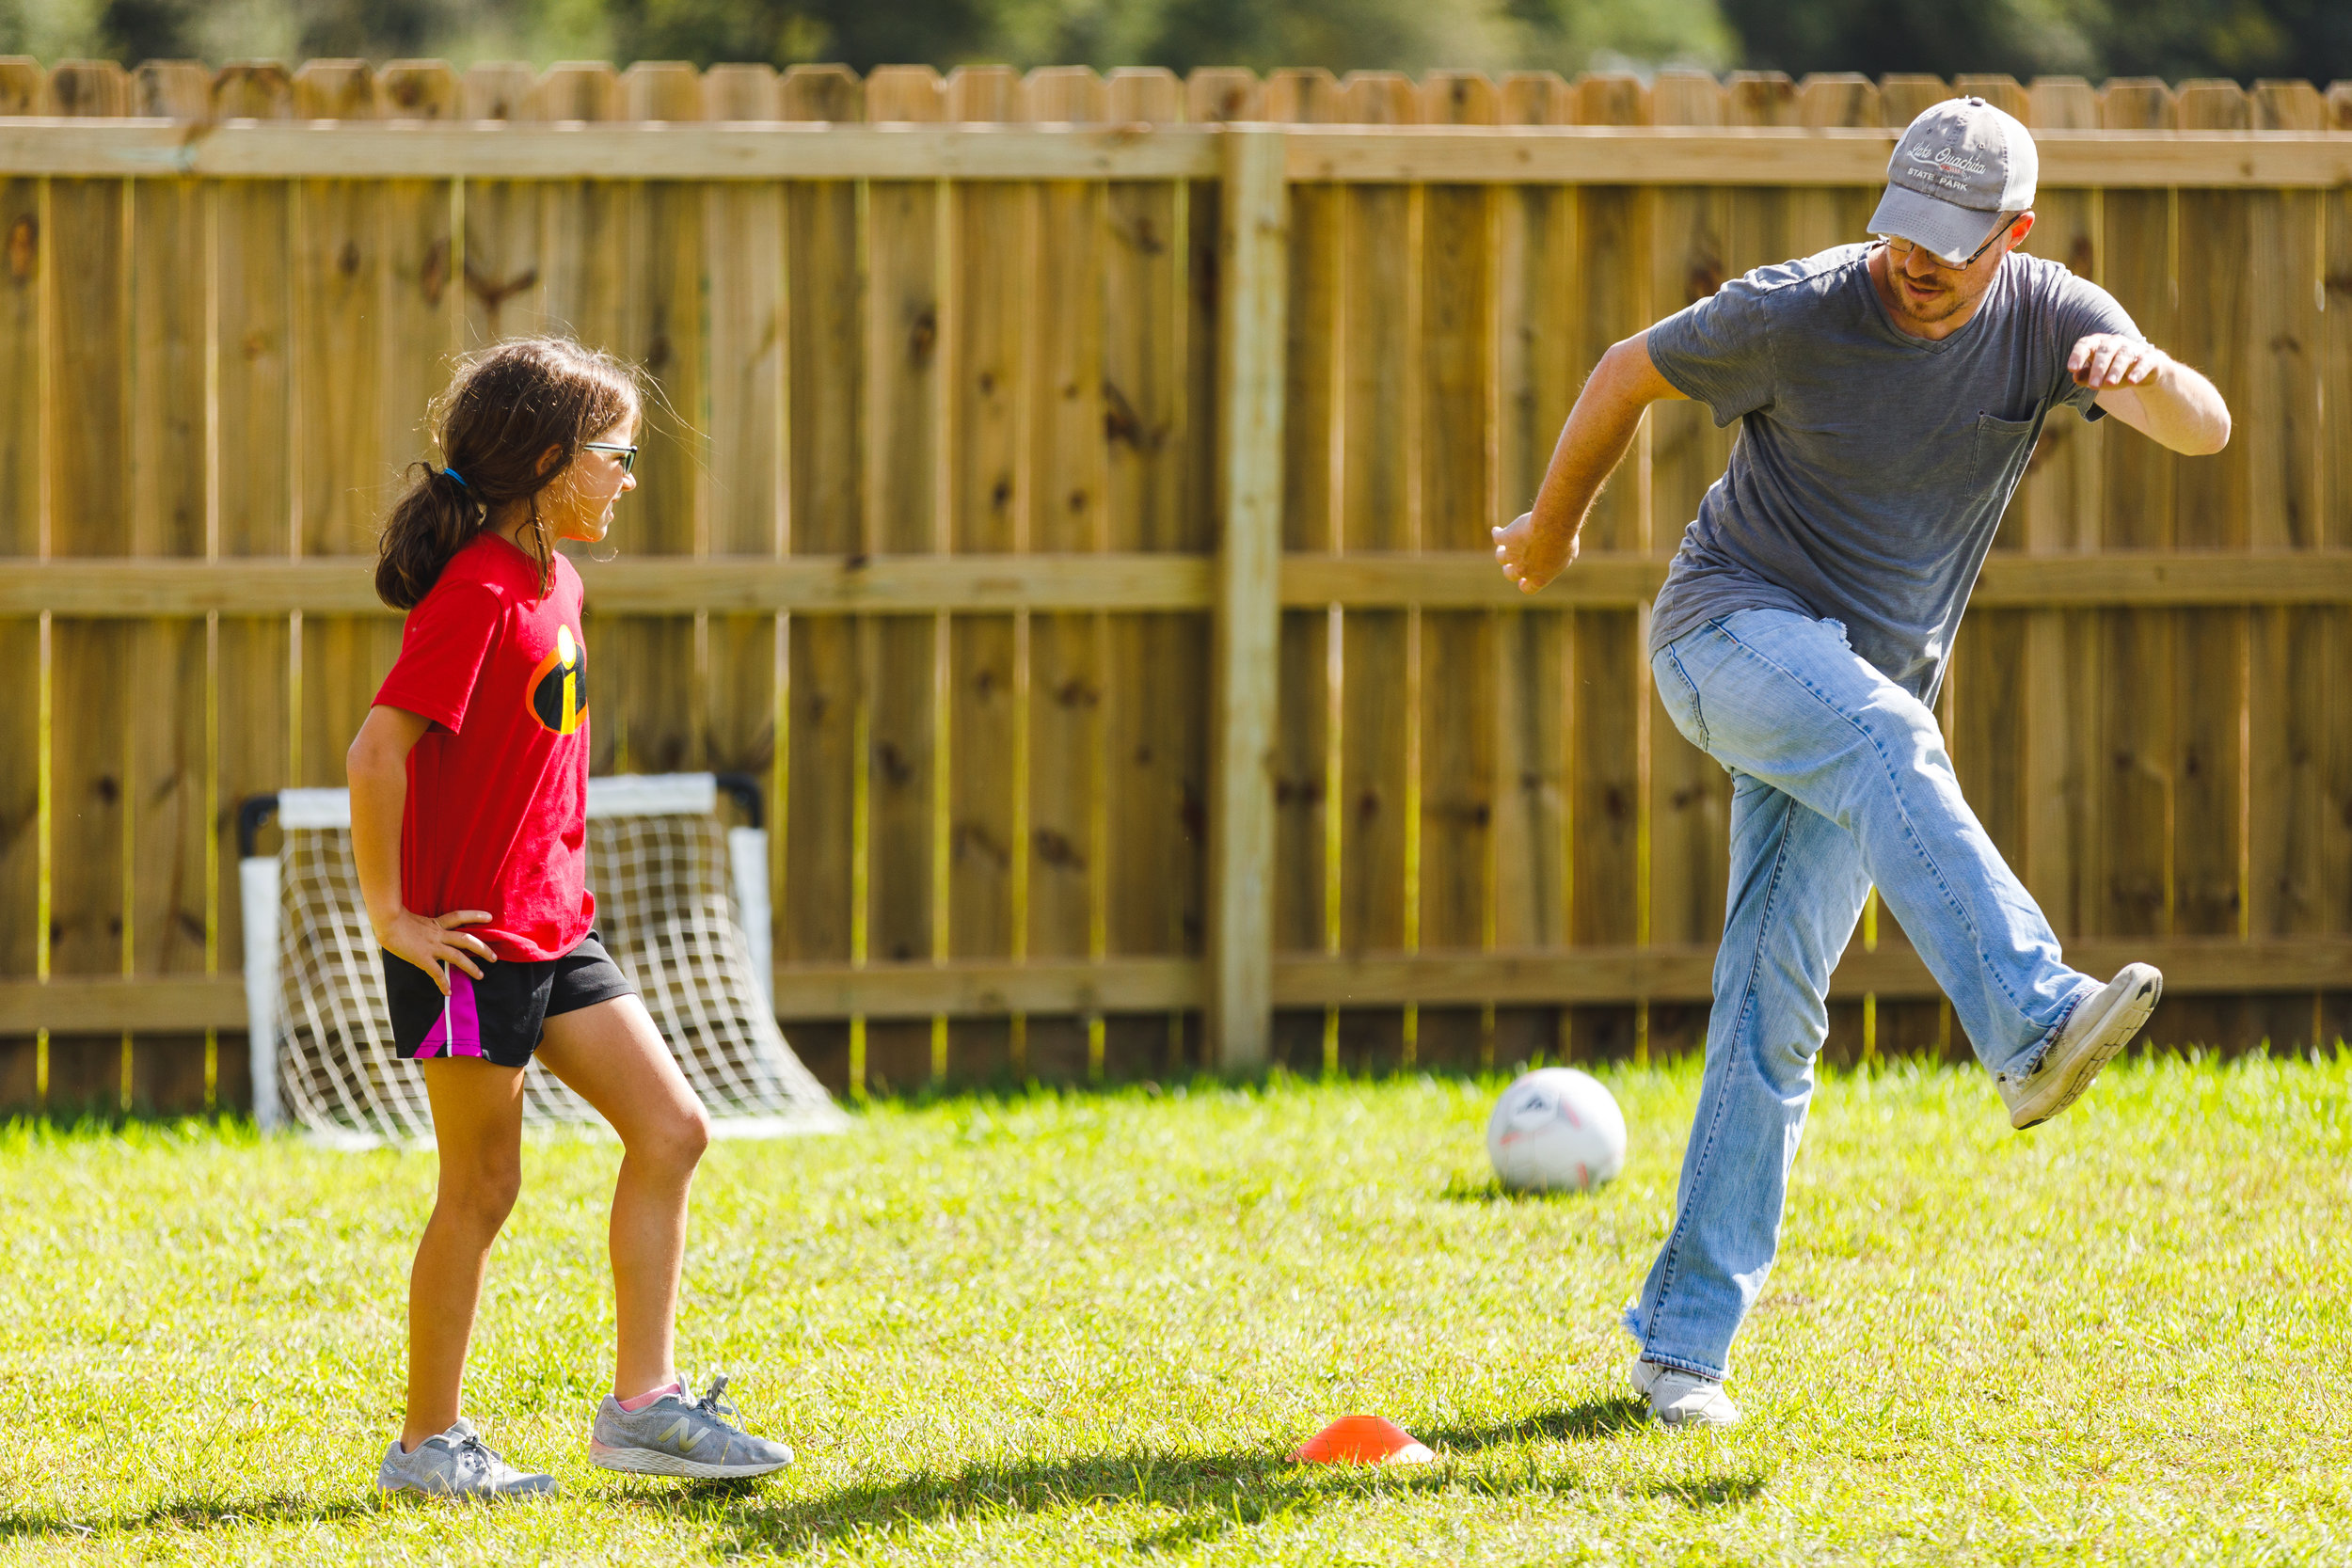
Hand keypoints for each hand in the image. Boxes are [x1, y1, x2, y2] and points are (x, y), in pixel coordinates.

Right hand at [377, 909, 496, 995]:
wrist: (386, 922)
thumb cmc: (392, 918)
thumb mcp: (412, 918)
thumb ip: (421, 926)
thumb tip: (418, 930)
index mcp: (436, 923)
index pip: (460, 917)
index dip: (475, 916)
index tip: (490, 917)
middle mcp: (438, 934)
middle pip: (466, 940)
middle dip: (482, 949)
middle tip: (494, 957)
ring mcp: (432, 946)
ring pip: (458, 956)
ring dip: (471, 967)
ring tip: (481, 976)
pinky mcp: (423, 958)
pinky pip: (437, 973)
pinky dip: (443, 983)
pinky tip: (448, 992)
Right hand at [1492, 510, 1577, 594]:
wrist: (1552, 527)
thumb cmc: (1565, 540)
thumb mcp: (1570, 553)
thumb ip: (1561, 560)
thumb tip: (1560, 556)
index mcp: (1539, 578)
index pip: (1527, 588)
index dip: (1523, 584)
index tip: (1521, 581)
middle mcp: (1523, 570)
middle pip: (1509, 574)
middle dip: (1509, 569)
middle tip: (1510, 562)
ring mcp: (1512, 555)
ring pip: (1501, 557)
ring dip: (1502, 553)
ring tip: (1503, 546)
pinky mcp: (1506, 539)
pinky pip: (1497, 538)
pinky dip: (1497, 533)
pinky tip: (1498, 530)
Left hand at [2068, 333, 2166, 390]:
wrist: (2143, 370)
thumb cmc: (2113, 370)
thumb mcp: (2097, 375)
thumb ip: (2085, 376)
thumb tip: (2075, 377)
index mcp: (2098, 343)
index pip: (2085, 344)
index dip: (2078, 355)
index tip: (2072, 368)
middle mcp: (2115, 342)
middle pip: (2105, 351)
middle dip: (2098, 368)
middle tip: (2093, 385)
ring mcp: (2133, 348)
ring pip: (2123, 356)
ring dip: (2116, 370)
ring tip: (2110, 384)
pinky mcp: (2149, 358)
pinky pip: (2144, 362)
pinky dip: (2138, 371)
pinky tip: (2132, 381)